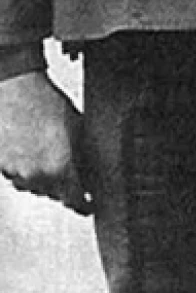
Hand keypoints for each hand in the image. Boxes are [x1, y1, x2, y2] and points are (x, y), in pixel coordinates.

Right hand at [0, 71, 91, 214]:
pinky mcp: (0, 164)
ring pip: (34, 186)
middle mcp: (35, 175)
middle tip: (72, 172)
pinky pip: (17, 175)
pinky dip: (26, 169)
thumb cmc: (45, 102)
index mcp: (59, 169)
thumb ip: (83, 155)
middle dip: (65, 186)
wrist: (13, 88)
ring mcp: (15, 171)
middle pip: (54, 194)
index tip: (89, 204)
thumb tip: (90, 168)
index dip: (84, 204)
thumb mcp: (77, 128)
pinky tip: (32, 150)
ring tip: (49, 155)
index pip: (74, 200)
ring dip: (44, 178)